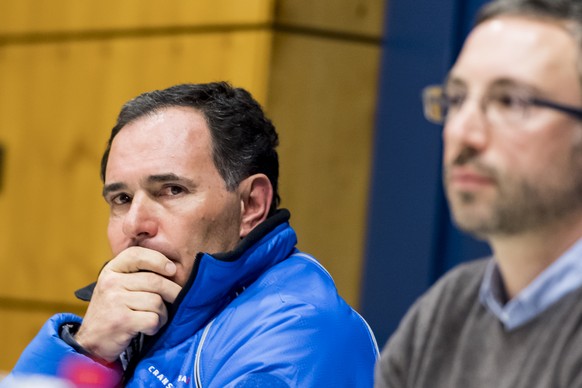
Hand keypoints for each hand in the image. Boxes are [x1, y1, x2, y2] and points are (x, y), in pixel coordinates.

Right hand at [74, 246, 181, 361]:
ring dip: (163, 313)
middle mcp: (111, 283)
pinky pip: (153, 319)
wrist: (91, 342)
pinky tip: (148, 328)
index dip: (159, 260)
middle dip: (173, 292)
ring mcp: (115, 301)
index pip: (137, 254)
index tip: (172, 269)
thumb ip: (137, 274)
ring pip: (157, 302)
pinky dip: (156, 326)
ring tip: (156, 317)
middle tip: (175, 299)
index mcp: (111, 270)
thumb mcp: (117, 286)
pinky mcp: (121, 321)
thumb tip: (173, 268)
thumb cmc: (113, 311)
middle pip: (155, 281)